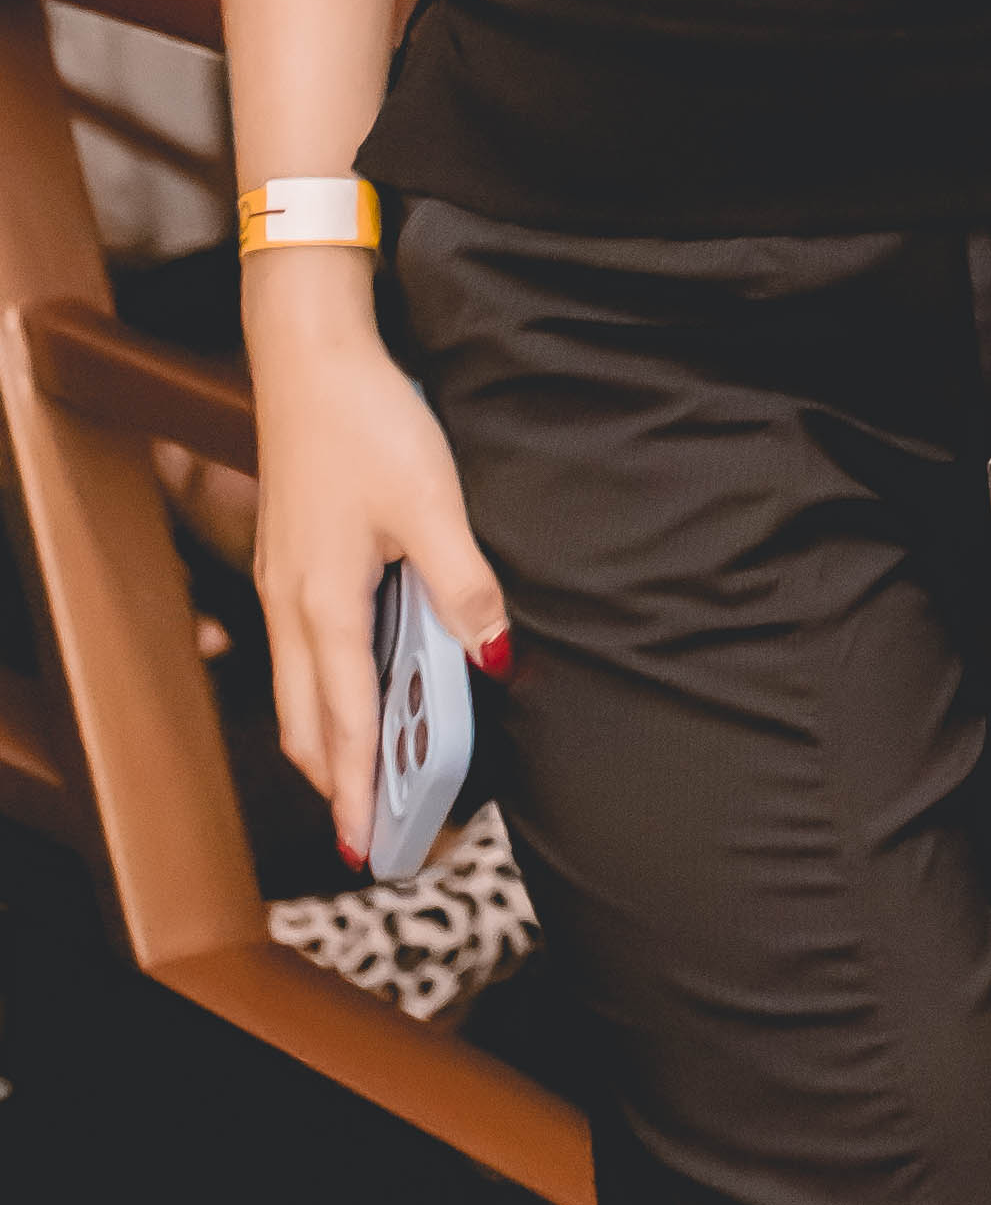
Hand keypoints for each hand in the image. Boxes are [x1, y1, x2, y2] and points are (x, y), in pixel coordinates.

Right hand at [249, 302, 503, 871]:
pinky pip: (301, 650)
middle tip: (374, 833)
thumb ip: (463, 586)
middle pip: (306, 724)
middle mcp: (290, 606)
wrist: (308, 354)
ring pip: (297, 690)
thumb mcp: (432, 503)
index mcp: (324, 606)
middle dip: (338, 783)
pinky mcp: (289, 558)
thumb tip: (494, 656)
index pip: (344, 724)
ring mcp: (283, 582)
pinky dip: (325, 690)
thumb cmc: (366, 422)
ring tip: (369, 778)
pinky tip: (360, 684)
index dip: (360, 792)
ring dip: (329, 739)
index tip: (370, 849)